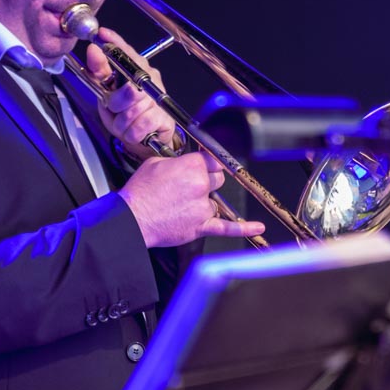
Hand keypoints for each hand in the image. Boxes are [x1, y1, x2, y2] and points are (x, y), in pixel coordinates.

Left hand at [86, 26, 176, 157]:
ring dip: (123, 122)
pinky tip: (134, 130)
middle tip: (115, 108)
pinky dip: (132, 132)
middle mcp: (150, 79)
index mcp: (136, 69)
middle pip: (128, 89)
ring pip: (133, 111)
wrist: (143, 139)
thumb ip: (99, 72)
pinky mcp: (164, 116)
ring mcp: (159, 97)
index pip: (126, 51)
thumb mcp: (106, 92)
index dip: (115, 42)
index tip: (102, 34)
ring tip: (125, 122)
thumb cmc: (125, 113)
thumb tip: (93, 50)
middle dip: (116, 103)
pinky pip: (141, 125)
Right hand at [119, 151, 265, 247]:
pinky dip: (244, 228)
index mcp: (191, 166)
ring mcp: (202, 207)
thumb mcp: (155, 163)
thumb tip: (184, 163)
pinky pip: (227, 227)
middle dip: (205, 182)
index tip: (203, 168)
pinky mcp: (201, 226)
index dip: (206, 165)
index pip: (213, 160)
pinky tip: (257, 227)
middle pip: (218, 180)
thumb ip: (176, 161)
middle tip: (187, 188)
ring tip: (181, 207)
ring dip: (203, 203)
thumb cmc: (140, 192)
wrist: (132, 218)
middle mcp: (201, 185)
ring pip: (215, 202)